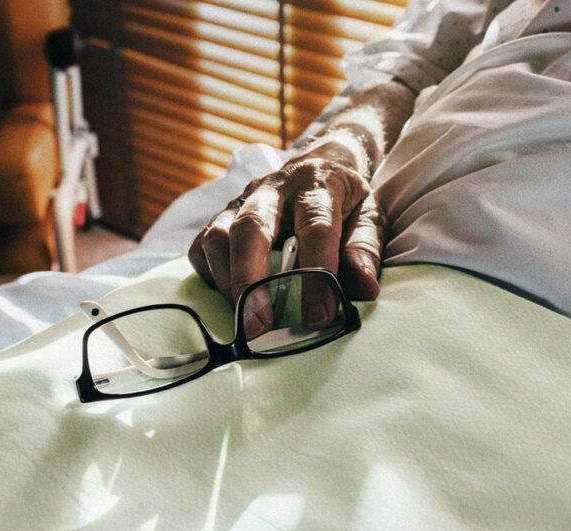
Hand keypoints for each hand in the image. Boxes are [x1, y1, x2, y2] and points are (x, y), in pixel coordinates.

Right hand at [188, 151, 384, 335]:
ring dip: (230, 282)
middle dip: (253, 280)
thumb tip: (365, 290)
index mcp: (318, 185)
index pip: (316, 228)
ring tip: (247, 320)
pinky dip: (211, 276)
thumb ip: (365, 250)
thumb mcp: (368, 217)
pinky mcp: (221, 216)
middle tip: (260, 325)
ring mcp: (242, 201)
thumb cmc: (345, 201)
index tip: (320, 315)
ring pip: (219, 236)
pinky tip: (232, 298)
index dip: (317, 274)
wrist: (320, 165)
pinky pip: (202, 246)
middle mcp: (274, 189)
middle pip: (251, 227)